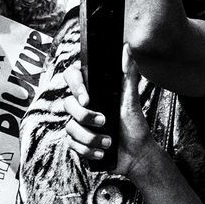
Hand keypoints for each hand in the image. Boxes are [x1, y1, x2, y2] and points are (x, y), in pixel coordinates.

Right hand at [61, 48, 156, 180]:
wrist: (136, 155)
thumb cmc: (135, 125)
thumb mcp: (132, 100)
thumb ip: (128, 74)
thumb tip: (126, 48)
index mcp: (95, 91)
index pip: (73, 77)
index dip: (75, 85)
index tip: (87, 98)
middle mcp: (84, 106)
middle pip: (68, 104)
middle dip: (85, 116)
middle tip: (104, 122)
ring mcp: (80, 124)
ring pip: (70, 126)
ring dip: (90, 137)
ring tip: (108, 142)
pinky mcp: (78, 142)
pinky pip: (71, 144)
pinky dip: (87, 150)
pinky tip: (101, 153)